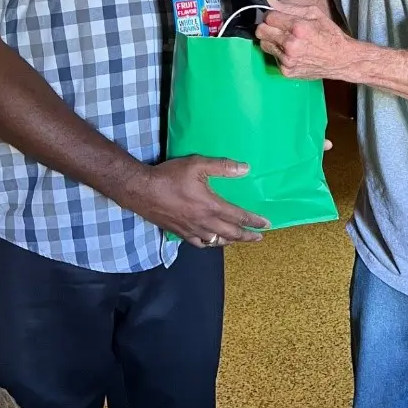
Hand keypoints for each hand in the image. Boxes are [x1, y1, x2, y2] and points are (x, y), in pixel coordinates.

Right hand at [125, 156, 270, 248]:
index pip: (239, 217)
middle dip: (247, 236)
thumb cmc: (170, 176)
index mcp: (211, 206)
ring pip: (216, 241)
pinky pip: (199, 243)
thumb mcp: (197, 164)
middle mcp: (204, 222)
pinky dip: (209, 243)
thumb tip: (245, 169)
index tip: (266, 224)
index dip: (255, 221)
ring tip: (238, 239)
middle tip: (259, 238)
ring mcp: (191, 230)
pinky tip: (211, 241)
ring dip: (230, 241)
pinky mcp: (178, 232)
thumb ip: (222, 167)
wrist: (141, 190)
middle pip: (231, 234)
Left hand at [257, 1, 355, 80]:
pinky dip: (280, 54)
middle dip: (267, 27)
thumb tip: (269, 1)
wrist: (341, 59)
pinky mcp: (287, 71)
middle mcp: (291, 45)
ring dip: (272, 41)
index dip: (272, 16)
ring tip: (287, 40)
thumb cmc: (330, 34)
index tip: (277, 18)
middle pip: (261, 31)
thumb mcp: (314, 13)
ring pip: (264, 45)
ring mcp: (288, 60)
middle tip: (277, 28)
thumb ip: (290, 7)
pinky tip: (292, 52)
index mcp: (298, 28)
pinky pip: (273, 58)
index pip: (268, 18)